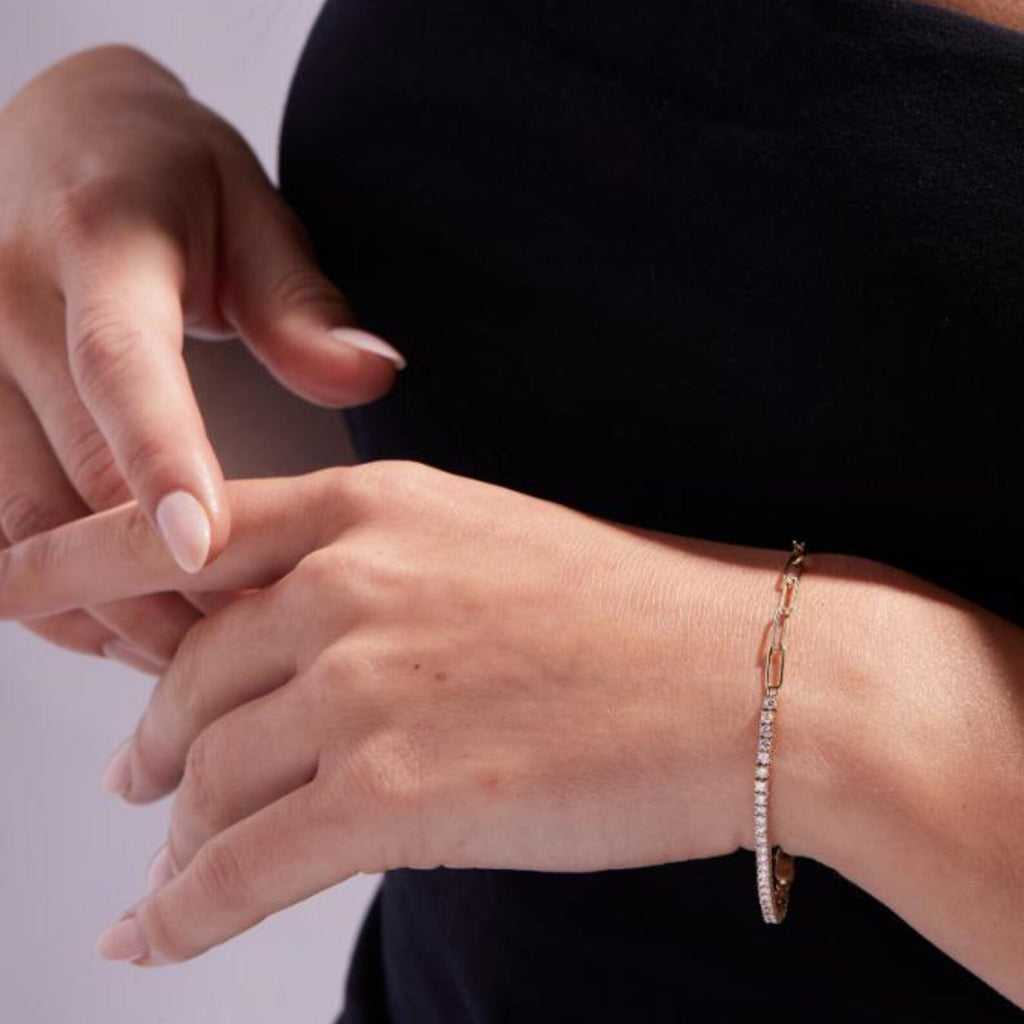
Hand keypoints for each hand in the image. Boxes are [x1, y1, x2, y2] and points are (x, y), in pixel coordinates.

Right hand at [0, 44, 403, 666]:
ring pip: (13, 522)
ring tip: (196, 655)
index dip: (158, 460)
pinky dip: (55, 592)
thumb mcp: (249, 211)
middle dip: (155, 574)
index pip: (119, 364)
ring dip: (103, 602)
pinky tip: (124, 623)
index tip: (202, 550)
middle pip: (68, 472)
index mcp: (96, 243)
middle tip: (246, 639)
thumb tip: (374, 375)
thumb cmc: (166, 179)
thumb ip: (300, 304)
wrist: (60, 143)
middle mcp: (4, 303)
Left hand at [0, 462, 821, 965]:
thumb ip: (371, 584)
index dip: (74, 560)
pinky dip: (179, 913)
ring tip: (169, 865)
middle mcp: (350, 584)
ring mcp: (366, 686)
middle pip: (188, 677)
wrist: (752, 675)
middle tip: (143, 780)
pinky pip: (238, 868)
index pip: (181, 526)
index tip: (9, 585)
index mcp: (374, 505)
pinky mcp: (393, 794)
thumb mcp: (482, 548)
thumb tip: (284, 652)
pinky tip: (153, 935)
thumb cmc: (635, 612)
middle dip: (151, 740)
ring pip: (204, 776)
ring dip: (176, 832)